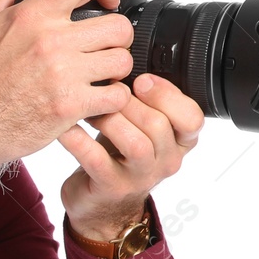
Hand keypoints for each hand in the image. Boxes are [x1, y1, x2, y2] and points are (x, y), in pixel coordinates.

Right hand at [0, 0, 135, 173]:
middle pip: (117, 26)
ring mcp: (63, 74)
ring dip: (116, 69)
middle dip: (116, 37)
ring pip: (122, 61)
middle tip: (104, 47)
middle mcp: (51, 41)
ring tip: (100, 75)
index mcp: (33, 15)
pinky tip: (97, 99)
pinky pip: (116, 96)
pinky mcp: (70, 106)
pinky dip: (113, 99)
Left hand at [58, 73, 203, 239]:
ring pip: (136, 145)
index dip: (168, 95)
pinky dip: (79, 140)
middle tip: (106, 89)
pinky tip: (66, 126)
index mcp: (180, 141)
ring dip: (110, 119)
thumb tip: (127, 56)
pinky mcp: (112, 188)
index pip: (192, 118)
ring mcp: (141, 178)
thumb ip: (147, 100)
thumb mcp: (141, 126)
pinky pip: (97, 160)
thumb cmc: (119, 154)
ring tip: (89, 107)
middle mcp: (166, 161)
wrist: (101, 202)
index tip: (141, 79)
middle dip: (130, 102)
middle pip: (159, 126)